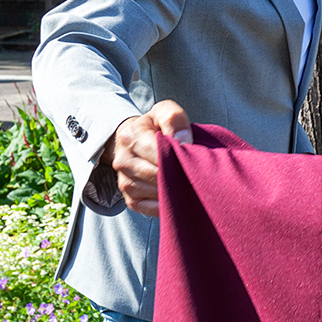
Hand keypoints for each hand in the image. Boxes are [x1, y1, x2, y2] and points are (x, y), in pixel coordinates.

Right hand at [103, 100, 192, 216]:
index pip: (160, 154)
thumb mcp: (163, 113)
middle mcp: (123, 162)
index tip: (195, 158)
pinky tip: (180, 196)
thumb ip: (174, 119)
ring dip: (177, 191)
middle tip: (198, 173)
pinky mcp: (131, 200)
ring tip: (190, 182)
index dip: (181, 158)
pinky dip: (169, 205)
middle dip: (181, 175)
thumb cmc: (153, 127)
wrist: (132, 140)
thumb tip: (183, 141)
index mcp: (131, 138)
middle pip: (160, 176)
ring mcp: (125, 183)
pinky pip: (153, 209)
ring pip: (158, 194)